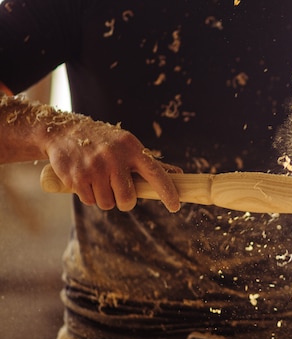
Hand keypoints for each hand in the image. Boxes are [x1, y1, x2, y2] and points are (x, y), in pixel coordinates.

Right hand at [43, 118, 180, 211]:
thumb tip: (179, 174)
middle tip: (119, 192)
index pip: (156, 173)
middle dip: (125, 202)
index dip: (167, 192)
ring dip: (105, 198)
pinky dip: (89, 196)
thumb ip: (152, 163)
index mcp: (132, 149)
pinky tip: (86, 180)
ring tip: (100, 182)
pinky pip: (89, 201)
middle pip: (127, 199)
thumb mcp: (129, 146)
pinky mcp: (76, 177)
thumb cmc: (105, 142)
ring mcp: (95, 168)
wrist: (66, 132)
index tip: (175, 206)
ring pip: (108, 203)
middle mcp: (115, 158)